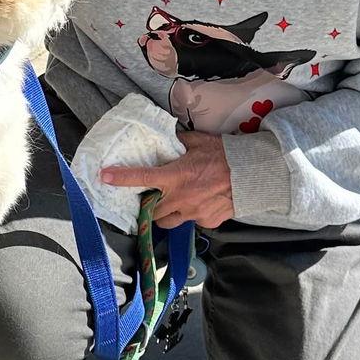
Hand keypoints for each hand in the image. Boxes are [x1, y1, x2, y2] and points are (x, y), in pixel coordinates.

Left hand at [102, 128, 234, 229]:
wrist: (254, 174)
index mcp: (176, 176)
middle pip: (151, 211)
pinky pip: (192, 221)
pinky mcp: (208, 222)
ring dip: (165, 214)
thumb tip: (167, 137)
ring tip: (172, 203)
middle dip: (147, 206)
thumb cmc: (226, 155)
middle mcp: (181, 198)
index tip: (105, 177)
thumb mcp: (200, 142)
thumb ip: (179, 141)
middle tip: (151, 196)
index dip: (121, 178)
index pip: (142, 178)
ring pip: (168, 222)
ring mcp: (194, 213)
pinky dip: (191, 214)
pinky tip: (199, 203)